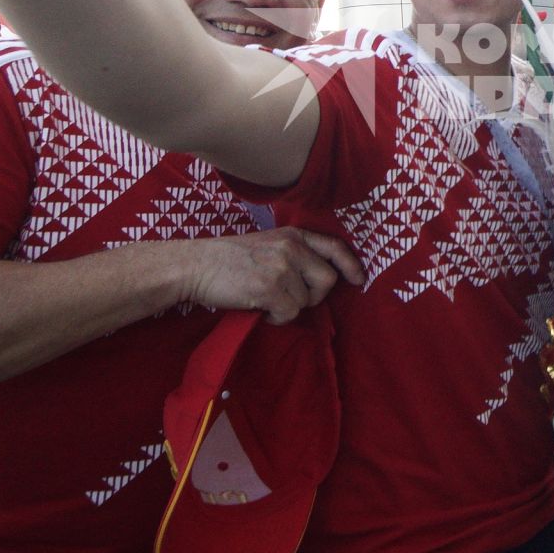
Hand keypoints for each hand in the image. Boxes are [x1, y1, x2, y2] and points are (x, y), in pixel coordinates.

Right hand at [172, 227, 363, 324]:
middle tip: (286, 296)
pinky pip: (289, 314)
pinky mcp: (270, 287)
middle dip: (311, 296)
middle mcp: (292, 247)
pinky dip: (275, 318)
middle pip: (327, 281)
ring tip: (263, 297)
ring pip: (306, 302)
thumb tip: (322, 278)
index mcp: (293, 234)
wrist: (195, 265)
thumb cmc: (228, 259)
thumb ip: (294, 254)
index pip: (334, 247)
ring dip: (287, 308)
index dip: (350, 265)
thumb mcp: (267, 244)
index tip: (358, 279)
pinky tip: (258, 307)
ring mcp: (282, 266)